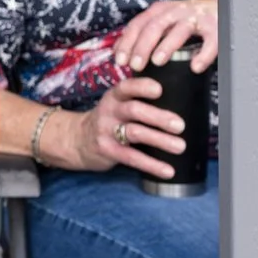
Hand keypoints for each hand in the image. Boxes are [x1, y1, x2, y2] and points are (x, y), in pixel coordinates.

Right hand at [64, 77, 186, 180]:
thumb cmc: (109, 120)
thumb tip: (180, 102)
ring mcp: (106, 131)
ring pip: (135, 133)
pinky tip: (167, 170)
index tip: (160, 90)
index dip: (142, 87)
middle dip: (159, 117)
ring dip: (160, 140)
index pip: (127, 87)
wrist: (77, 140)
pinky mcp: (107, 150)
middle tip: (180, 125)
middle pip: (134, 110)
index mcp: (115, 96)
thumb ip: (139, 101)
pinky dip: (151, 164)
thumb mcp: (117, 105)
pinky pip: (131, 157)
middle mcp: (109, 111)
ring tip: (180, 146)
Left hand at [113, 0, 219, 74]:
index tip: (118, 60)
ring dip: (167, 46)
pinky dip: (203, 55)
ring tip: (157, 62)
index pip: (138, 24)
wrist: (222, 7)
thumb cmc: (187, 19)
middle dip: (142, 46)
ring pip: (179, 31)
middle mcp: (177, 11)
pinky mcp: (216, 27)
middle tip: (135, 66)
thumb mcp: (163, 20)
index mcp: (161, 10)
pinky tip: (195, 67)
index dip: (127, 42)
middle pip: (155, 27)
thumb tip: (116, 52)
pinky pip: (210, 42)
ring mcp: (197, 18)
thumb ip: (143, 33)